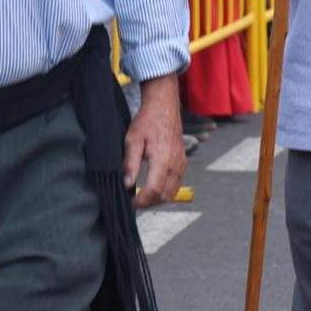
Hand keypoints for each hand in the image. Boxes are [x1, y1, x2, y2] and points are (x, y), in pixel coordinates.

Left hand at [123, 74, 186, 208]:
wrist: (164, 106)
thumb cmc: (148, 120)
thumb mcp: (133, 140)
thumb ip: (130, 163)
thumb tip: (127, 184)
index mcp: (162, 159)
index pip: (154, 190)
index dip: (142, 201)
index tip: (131, 203)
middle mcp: (175, 164)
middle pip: (165, 195)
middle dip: (150, 203)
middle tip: (136, 202)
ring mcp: (181, 163)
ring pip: (173, 192)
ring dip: (159, 198)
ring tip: (144, 196)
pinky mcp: (183, 161)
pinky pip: (177, 183)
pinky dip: (167, 190)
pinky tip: (155, 187)